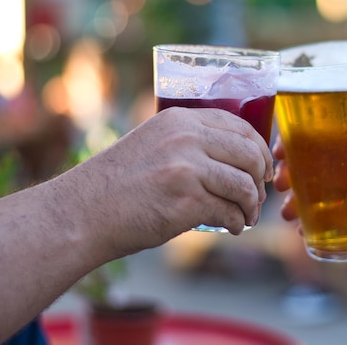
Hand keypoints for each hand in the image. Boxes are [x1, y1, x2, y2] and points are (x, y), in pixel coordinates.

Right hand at [65, 107, 273, 255]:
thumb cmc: (118, 183)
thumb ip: (190, 143)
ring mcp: (187, 168)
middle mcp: (186, 138)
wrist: (82, 212)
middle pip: (249, 154)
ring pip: (244, 185)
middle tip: (260, 195)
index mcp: (180, 119)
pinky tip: (233, 226)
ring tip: (247, 216)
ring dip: (252, 206)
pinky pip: (229, 211)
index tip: (264, 167)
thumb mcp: (154, 143)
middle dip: (261, 179)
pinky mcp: (186, 201)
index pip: (240, 127)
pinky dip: (237, 222)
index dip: (260, 149)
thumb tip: (236, 159)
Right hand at [273, 127, 346, 222]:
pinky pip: (332, 209)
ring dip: (298, 198)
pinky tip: (304, 231)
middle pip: (310, 160)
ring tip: (286, 214)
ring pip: (316, 187)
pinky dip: (316, 219)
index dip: (295, 138)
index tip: (280, 151)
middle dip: (290, 173)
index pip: (320, 130)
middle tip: (279, 186)